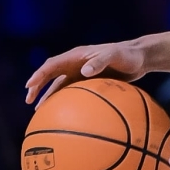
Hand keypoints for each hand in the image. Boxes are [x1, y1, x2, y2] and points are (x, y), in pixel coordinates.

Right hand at [24, 42, 146, 106]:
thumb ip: (100, 61)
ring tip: (38, 111)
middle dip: (37, 86)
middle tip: (29, 101)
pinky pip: (72, 92)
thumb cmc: (128, 55)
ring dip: (48, 96)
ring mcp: (81, 73)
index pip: (52, 65)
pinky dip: (64, 101)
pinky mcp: (89, 81)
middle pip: (50, 75)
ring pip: (59, 85)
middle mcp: (75, 64)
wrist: (140, 58)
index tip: (29, 86)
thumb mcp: (115, 55)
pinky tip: (63, 114)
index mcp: (77, 56)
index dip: (39, 75)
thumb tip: (84, 71)